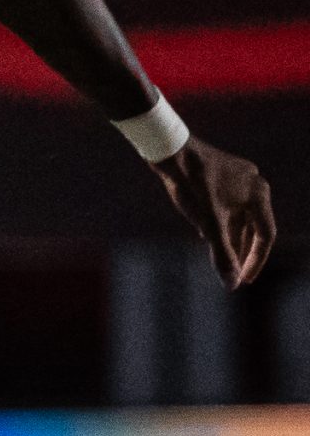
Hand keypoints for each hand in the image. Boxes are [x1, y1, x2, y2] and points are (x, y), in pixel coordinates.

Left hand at [153, 137, 274, 288]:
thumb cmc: (191, 184)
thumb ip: (221, 255)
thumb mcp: (208, 224)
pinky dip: (221, 224)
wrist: (169, 150)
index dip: (255, 260)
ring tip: (222, 260)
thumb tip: (232, 284)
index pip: (266, 235)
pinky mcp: (222, 176)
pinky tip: (208, 237)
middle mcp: (254, 185)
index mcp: (258, 195)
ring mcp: (239, 178)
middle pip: (254, 227)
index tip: (244, 279)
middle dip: (242, 252)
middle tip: (234, 274)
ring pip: (239, 217)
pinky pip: (228, 206)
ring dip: (231, 239)